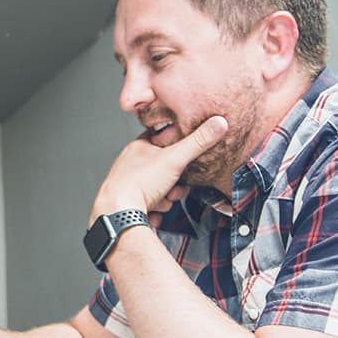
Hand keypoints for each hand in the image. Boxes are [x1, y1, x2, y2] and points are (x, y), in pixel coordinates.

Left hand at [90, 115, 228, 221]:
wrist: (119, 213)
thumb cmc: (139, 183)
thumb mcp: (175, 158)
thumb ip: (198, 142)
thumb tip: (218, 123)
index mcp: (138, 148)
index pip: (161, 141)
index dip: (176, 150)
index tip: (184, 158)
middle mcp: (129, 165)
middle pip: (162, 170)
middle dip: (174, 182)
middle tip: (174, 186)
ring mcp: (127, 185)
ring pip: (157, 189)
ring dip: (165, 198)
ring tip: (161, 200)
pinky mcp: (127, 204)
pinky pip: (148, 206)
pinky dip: (154, 211)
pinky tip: (153, 211)